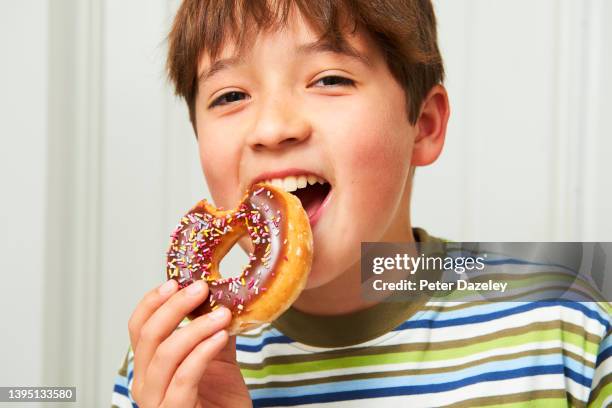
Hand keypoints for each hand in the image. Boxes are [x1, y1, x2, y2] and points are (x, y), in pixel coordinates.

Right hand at [128, 280, 251, 406]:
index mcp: (150, 366)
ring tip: (222, 313)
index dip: (152, 302)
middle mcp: (145, 384)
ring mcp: (156, 401)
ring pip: (166, 354)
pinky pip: (184, 377)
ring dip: (195, 328)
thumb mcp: (219, 357)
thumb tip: (223, 296)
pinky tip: (221, 336)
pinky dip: (203, 352)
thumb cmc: (222, 402)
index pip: (138, 327)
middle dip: (175, 307)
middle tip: (201, 288)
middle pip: (148, 336)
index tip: (175, 281)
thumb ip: (215, 330)